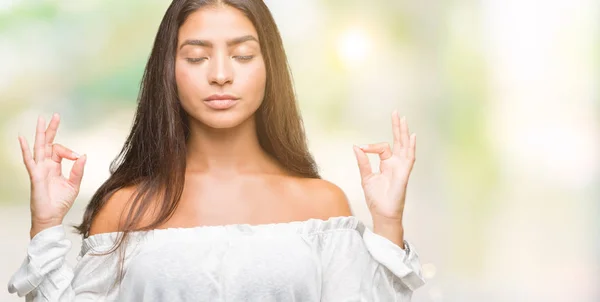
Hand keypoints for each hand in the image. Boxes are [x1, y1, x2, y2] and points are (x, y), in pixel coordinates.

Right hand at [18, 114, 86, 237]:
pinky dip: (25, 149)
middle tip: (56, 115)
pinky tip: (22, 138)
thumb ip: (78, 170)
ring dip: (40, 133)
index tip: (77, 157)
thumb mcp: (74, 185)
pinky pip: (29, 161)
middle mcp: (45, 165)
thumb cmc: (60, 202)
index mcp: (54, 166)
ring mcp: (39, 169)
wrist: (51, 217)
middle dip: (51, 129)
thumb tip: (83, 155)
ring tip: (41, 119)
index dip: (70, 151)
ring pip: (39, 147)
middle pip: (48, 143)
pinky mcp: (35, 176)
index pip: (60, 151)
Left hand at [353, 110, 415, 222]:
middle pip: (398, 141)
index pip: (382, 147)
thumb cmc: (376, 198)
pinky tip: (412, 137)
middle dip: (397, 127)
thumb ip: (363, 162)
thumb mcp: (366, 177)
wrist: (382, 213)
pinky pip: (409, 158)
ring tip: (403, 119)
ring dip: (404, 133)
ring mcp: (401, 168)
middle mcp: (396, 163)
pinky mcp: (404, 174)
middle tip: (396, 113)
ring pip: (405, 146)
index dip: (370, 146)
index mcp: (387, 163)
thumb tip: (356, 146)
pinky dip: (411, 147)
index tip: (361, 148)